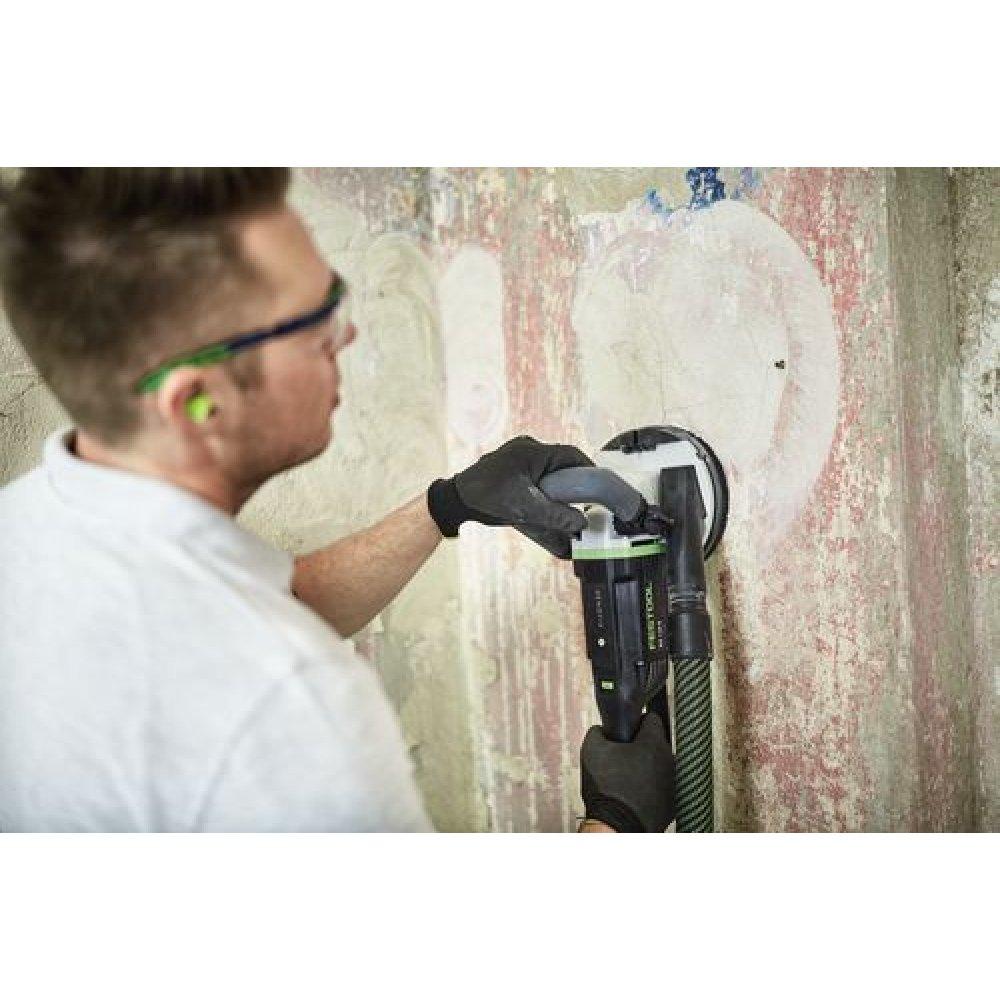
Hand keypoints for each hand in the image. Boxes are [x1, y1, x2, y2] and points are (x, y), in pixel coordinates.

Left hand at [427, 435, 594, 557]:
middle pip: (560, 464)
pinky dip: (543, 491)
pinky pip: (534, 478)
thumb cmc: (484, 497)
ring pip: (547, 472)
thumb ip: (556, 516)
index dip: (587, 470)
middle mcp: (526, 450)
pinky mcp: (509, 471)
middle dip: (573, 482)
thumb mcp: (525, 508)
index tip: (599, 485)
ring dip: (557, 488)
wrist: (454, 500)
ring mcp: (516, 459)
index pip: (571, 455)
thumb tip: (581, 523)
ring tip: (566, 506)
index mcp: (532, 451)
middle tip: (584, 500)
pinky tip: (546, 506)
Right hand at [580, 712, 674, 832]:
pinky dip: (653, 788)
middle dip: (642, 747)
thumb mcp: (591, 750)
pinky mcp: (674, 803)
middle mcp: (670, 760)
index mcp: (653, 743)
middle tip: (624, 757)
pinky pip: (664, 787)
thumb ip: (598, 731)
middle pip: (658, 744)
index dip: (637, 722)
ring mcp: (675, 783)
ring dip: (649, 768)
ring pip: (662, 766)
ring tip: (629, 779)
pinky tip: (636, 794)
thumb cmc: (606, 790)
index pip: (652, 719)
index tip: (629, 730)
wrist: (615, 826)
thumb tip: (602, 730)